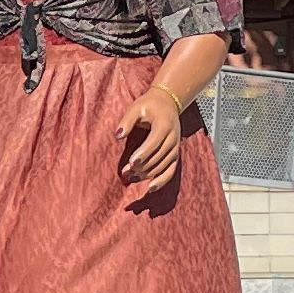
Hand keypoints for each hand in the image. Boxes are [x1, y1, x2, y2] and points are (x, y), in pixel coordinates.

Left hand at [116, 85, 188, 203]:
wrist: (167, 104)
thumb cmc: (149, 106)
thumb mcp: (136, 108)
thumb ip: (127, 121)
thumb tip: (118, 135)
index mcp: (164, 125)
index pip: (155, 142)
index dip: (144, 153)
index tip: (131, 162)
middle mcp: (173, 138)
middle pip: (159, 156)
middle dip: (142, 166)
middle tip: (125, 173)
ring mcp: (175, 148)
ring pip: (163, 165)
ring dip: (147, 174)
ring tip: (130, 178)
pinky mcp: (175, 155)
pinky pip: (171, 171)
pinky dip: (162, 180)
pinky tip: (150, 188)